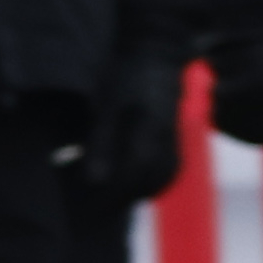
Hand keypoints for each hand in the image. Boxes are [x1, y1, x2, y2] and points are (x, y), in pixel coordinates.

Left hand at [84, 48, 186, 203]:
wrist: (155, 51)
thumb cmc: (126, 75)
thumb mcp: (106, 106)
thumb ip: (102, 144)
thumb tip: (94, 181)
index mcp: (147, 138)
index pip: (128, 182)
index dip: (108, 201)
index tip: (88, 210)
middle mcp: (165, 144)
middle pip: (146, 186)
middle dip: (121, 200)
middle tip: (95, 208)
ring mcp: (173, 140)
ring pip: (160, 179)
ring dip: (137, 192)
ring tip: (112, 198)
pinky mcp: (173, 137)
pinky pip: (167, 168)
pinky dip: (151, 180)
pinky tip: (135, 180)